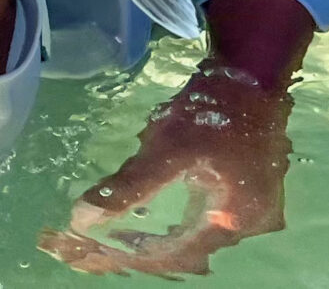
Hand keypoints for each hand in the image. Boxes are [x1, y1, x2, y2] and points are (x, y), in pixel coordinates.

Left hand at [40, 0, 315, 275]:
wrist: (254, 71)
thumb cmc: (213, 108)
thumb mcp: (169, 146)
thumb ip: (130, 186)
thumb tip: (83, 217)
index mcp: (230, 222)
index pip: (166, 256)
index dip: (119, 257)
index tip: (75, 256)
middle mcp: (241, 227)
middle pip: (174, 254)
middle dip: (123, 253)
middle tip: (74, 253)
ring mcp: (243, 211)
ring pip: (183, 241)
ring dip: (139, 243)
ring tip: (93, 245)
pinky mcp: (238, 194)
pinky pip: (193, 223)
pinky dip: (160, 228)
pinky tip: (135, 226)